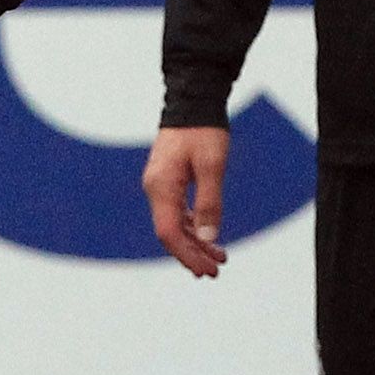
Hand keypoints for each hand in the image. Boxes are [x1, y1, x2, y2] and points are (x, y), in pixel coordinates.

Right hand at [144, 126, 229, 277]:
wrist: (192, 103)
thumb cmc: (203, 132)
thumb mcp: (212, 166)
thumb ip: (210, 203)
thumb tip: (208, 237)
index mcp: (161, 187)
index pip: (168, 233)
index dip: (187, 255)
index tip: (206, 270)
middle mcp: (155, 189)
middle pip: (170, 233)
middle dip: (192, 254)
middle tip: (215, 271)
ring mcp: (160, 186)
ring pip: (174, 225)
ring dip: (195, 243)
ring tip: (218, 258)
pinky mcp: (168, 182)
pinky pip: (177, 213)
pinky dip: (193, 228)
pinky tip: (208, 237)